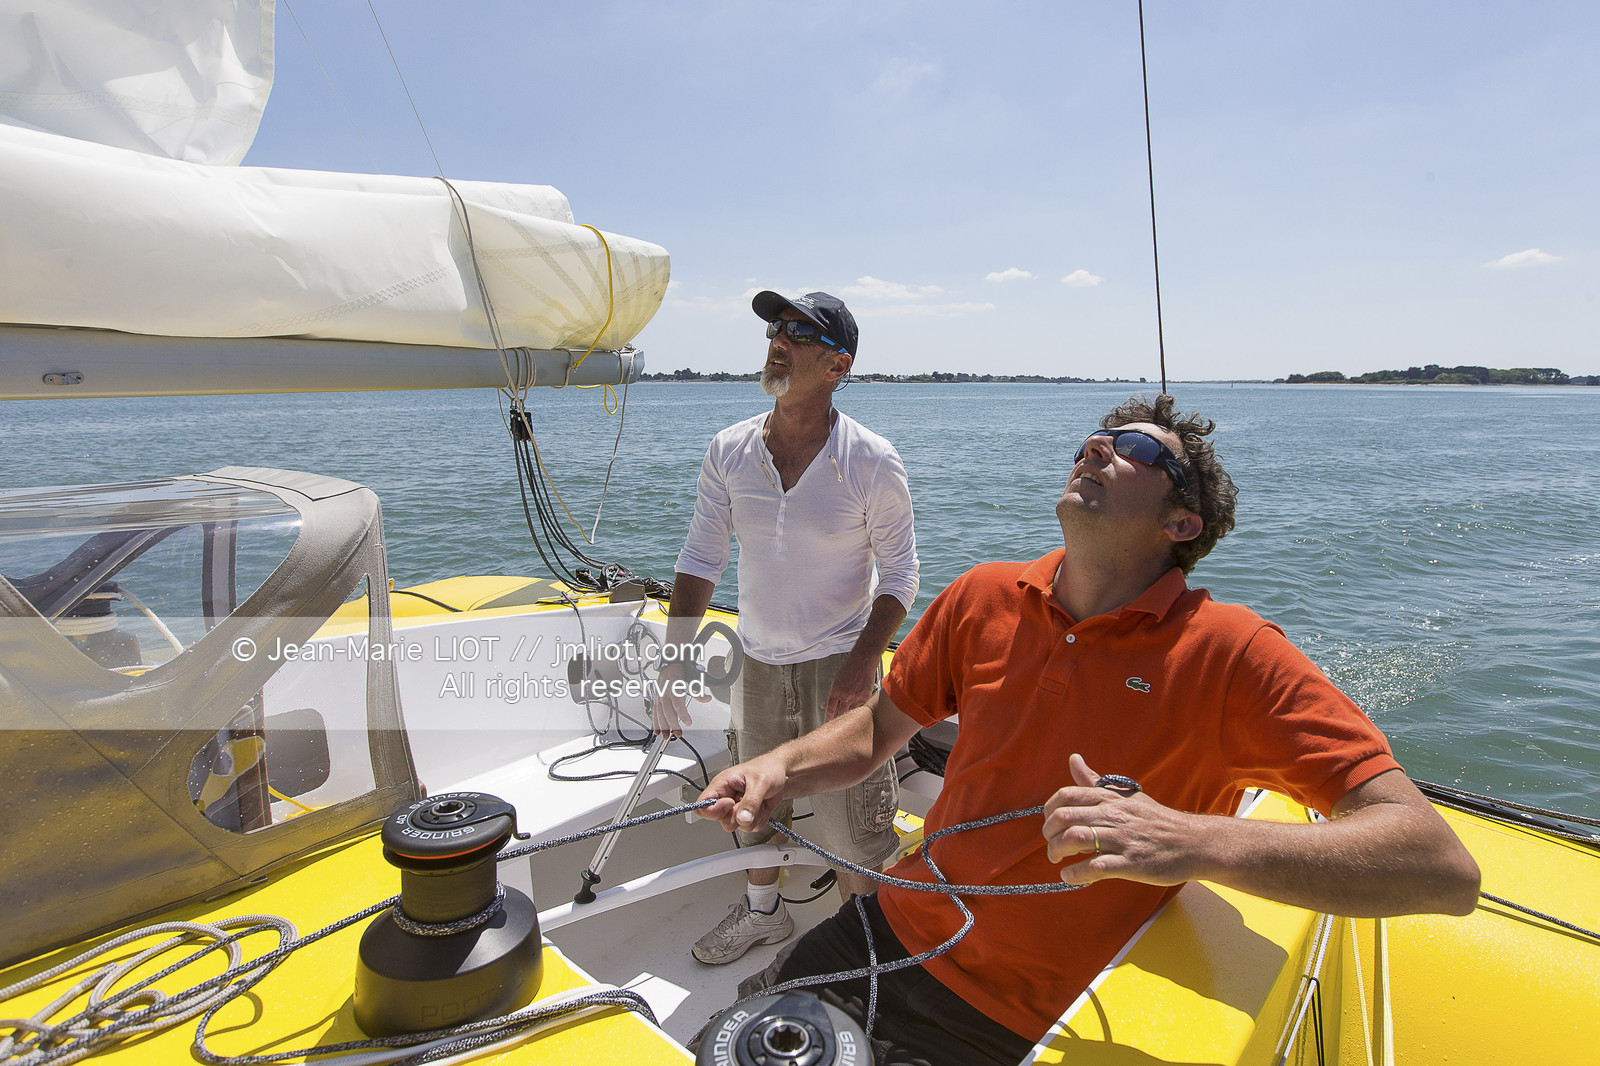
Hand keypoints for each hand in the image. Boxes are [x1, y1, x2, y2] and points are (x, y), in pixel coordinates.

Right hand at [652, 659, 710, 737]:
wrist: (669, 665)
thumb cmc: (680, 673)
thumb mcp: (692, 680)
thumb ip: (698, 692)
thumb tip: (707, 698)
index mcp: (673, 688)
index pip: (678, 704)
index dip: (683, 714)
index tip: (688, 722)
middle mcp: (664, 693)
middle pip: (668, 712)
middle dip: (673, 724)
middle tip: (678, 733)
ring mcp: (659, 697)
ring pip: (660, 714)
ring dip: (663, 726)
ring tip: (666, 736)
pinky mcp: (656, 699)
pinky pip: (655, 712)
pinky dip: (655, 722)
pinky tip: (657, 730)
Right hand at [696, 756, 786, 832]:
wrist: (784, 773)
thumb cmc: (769, 768)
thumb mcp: (760, 782)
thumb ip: (750, 802)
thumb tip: (742, 818)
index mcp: (722, 785)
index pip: (703, 805)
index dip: (714, 810)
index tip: (731, 804)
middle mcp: (727, 798)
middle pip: (722, 820)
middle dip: (739, 815)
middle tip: (750, 801)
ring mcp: (737, 808)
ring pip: (738, 826)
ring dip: (754, 817)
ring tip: (760, 801)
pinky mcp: (748, 815)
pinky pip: (751, 827)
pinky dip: (761, 819)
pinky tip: (764, 805)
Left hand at [824, 654, 878, 720]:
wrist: (862, 663)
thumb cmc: (848, 670)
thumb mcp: (835, 682)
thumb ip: (829, 695)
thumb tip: (823, 705)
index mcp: (836, 691)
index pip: (830, 709)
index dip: (827, 718)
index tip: (826, 724)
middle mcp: (845, 696)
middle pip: (840, 714)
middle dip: (838, 720)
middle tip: (837, 725)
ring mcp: (856, 697)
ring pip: (851, 713)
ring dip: (848, 716)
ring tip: (847, 720)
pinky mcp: (865, 698)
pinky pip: (860, 709)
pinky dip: (857, 710)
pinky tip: (856, 711)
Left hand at [1041, 754, 1204, 887]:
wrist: (1193, 842)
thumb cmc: (1156, 819)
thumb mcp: (1126, 795)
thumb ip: (1096, 781)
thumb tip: (1073, 759)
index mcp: (1110, 798)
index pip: (1066, 795)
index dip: (1049, 810)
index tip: (1050, 824)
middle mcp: (1113, 815)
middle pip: (1064, 818)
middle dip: (1049, 834)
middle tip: (1051, 846)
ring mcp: (1122, 839)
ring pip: (1076, 839)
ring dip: (1057, 852)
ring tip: (1057, 861)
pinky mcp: (1131, 863)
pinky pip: (1095, 867)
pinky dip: (1075, 874)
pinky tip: (1070, 877)